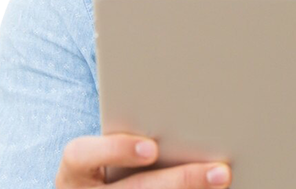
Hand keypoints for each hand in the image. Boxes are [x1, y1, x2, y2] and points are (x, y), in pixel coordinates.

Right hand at [55, 134, 231, 187]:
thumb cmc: (105, 163)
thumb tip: (185, 114)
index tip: (152, 148)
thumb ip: (130, 135)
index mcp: (74, 172)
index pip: (82, 155)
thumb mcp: (103, 151)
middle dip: (182, 180)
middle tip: (220, 171)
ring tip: (221, 180)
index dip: (117, 150)